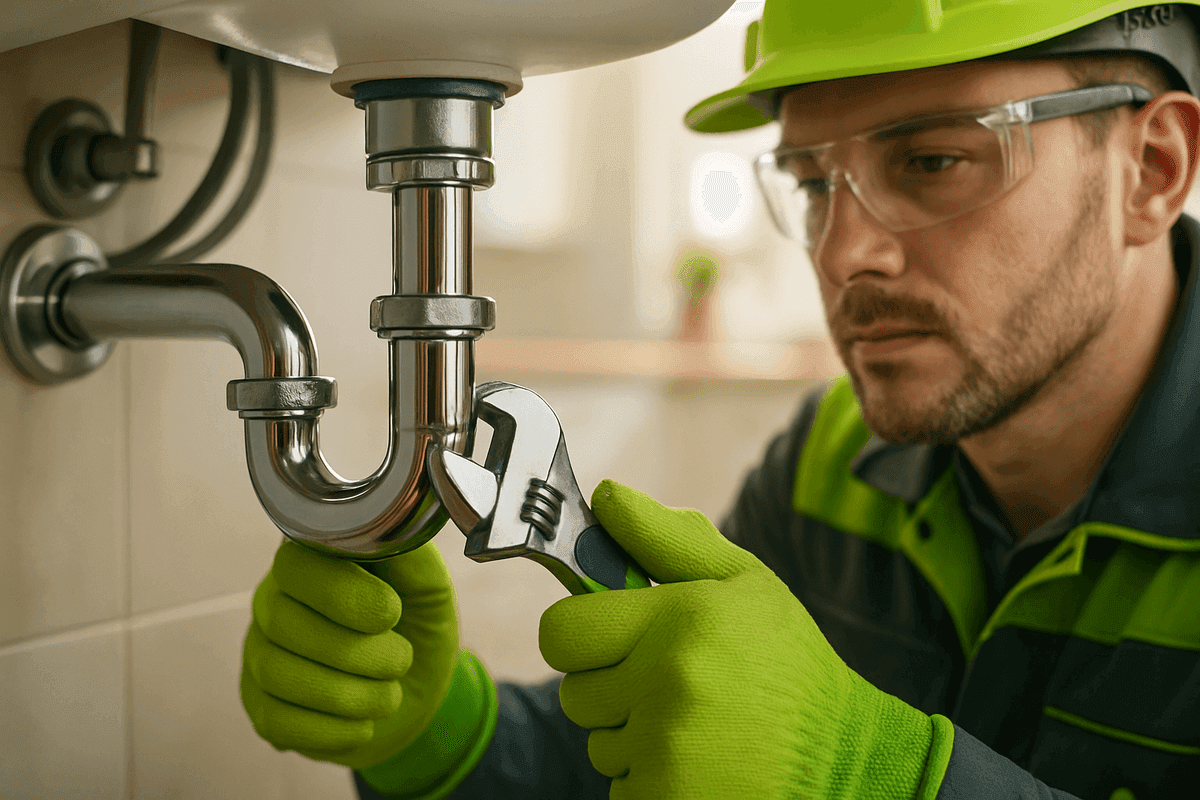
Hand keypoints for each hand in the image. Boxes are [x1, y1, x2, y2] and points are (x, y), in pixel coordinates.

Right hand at [241, 539, 458, 769]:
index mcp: (311, 563)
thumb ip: (410, 556)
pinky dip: (333, 730)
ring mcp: (261, 656)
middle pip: (284, 623)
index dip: (342, 593)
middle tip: (401, 660)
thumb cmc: (417, 626)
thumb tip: (393, 529)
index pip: (296, 565)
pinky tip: (364, 723)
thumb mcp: (428, 586)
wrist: (418, 688)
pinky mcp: (263, 707)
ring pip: (278, 674)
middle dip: (355, 651)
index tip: (391, 612)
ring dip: (349, 694)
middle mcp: (274, 603)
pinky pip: (278, 722)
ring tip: (389, 694)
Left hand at [539, 480, 951, 798]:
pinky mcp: (665, 799)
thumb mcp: (744, 582)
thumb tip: (608, 496)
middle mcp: (668, 681)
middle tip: (663, 682)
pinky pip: (620, 786)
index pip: (561, 629)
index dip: (580, 633)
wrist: (844, 759)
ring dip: (631, 736)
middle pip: (573, 691)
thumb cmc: (788, 663)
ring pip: (597, 743)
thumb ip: (667, 537)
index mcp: (681, 618)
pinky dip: (649, 779)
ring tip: (694, 724)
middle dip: (608, 686)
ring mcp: (666, 749)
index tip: (610, 637)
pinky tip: (698, 762)